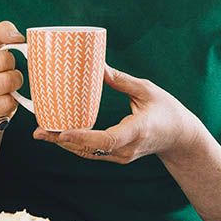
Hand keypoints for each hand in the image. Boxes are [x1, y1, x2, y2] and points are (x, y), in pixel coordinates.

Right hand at [0, 21, 23, 134]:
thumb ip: (2, 31)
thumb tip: (18, 36)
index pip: (3, 59)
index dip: (10, 61)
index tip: (4, 64)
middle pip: (7, 80)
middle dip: (15, 79)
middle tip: (8, 80)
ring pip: (7, 100)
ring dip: (13, 95)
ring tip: (4, 92)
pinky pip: (5, 118)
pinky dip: (8, 111)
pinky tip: (0, 107)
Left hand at [33, 65, 201, 163]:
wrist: (181, 138)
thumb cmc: (167, 111)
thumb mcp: (147, 90)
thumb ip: (121, 80)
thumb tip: (96, 65)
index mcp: (137, 131)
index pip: (107, 140)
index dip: (82, 137)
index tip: (62, 132)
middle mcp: (127, 148)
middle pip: (90, 149)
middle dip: (63, 141)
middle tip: (39, 131)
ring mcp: (122, 156)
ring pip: (88, 153)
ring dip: (65, 144)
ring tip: (42, 133)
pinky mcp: (117, 156)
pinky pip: (92, 152)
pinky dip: (75, 144)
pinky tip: (59, 135)